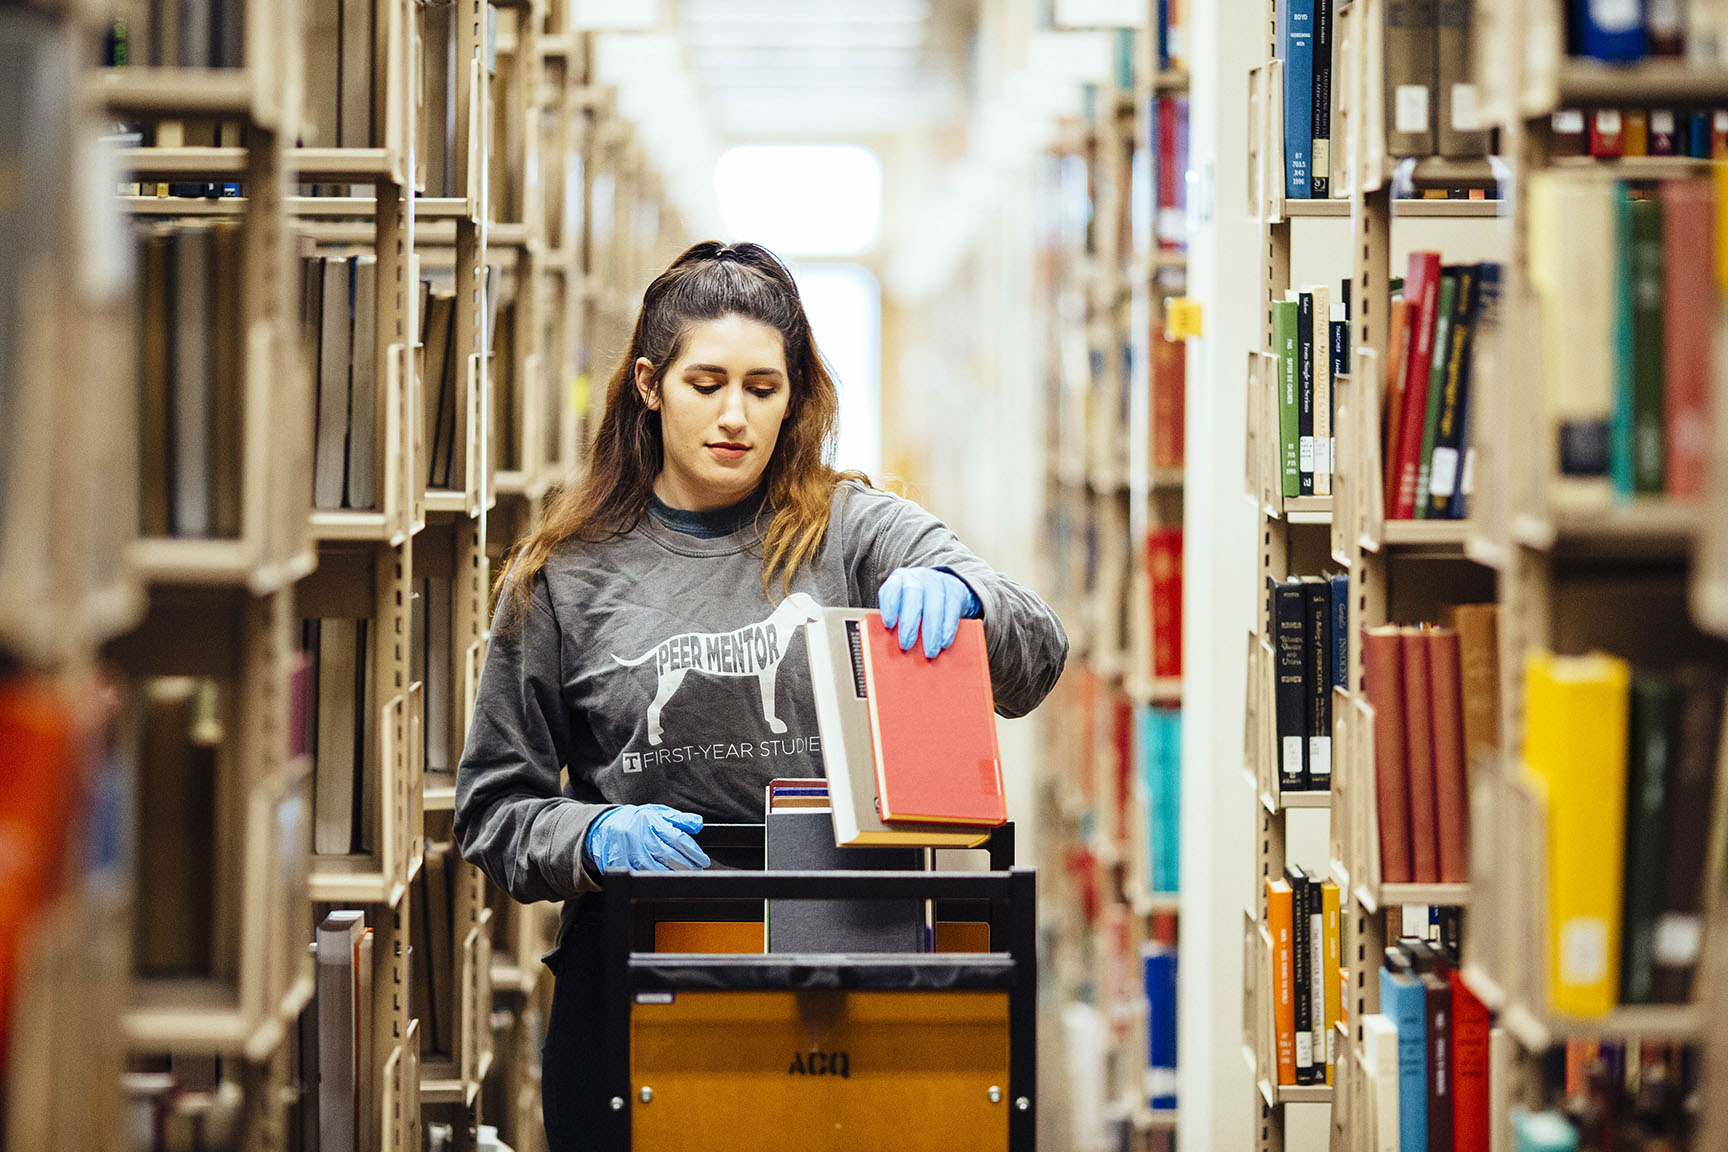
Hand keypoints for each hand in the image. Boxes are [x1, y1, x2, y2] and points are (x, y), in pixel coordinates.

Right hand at [584, 804, 709, 872]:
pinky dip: (652, 878)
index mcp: (651, 821)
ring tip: (684, 877)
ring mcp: (628, 850)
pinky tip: (663, 880)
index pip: (677, 838)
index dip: (693, 851)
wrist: (604, 826)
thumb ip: (678, 819)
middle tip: (697, 871)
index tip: (703, 860)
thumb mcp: (657, 813)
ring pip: (654, 867)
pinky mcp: (619, 862)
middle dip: (686, 865)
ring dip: (671, 874)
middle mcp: (640, 835)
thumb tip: (698, 824)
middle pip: (668, 854)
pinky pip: (638, 874)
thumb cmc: (635, 820)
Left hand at [877, 567, 980, 658]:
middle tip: (906, 645)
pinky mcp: (955, 589)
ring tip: (929, 651)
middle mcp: (918, 576)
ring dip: (931, 632)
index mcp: (899, 579)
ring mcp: (938, 581)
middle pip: (913, 595)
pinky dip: (948, 628)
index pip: (892, 588)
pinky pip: (952, 609)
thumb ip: (895, 618)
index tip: (888, 625)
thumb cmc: (914, 601)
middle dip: (909, 623)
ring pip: (934, 605)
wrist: (942, 586)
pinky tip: (944, 642)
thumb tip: (888, 642)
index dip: (889, 606)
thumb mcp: (901, 604)